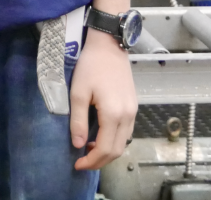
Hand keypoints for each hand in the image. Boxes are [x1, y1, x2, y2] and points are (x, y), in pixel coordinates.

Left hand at [68, 32, 136, 170]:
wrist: (109, 46)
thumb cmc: (91, 66)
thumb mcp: (78, 92)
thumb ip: (78, 120)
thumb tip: (78, 145)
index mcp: (113, 114)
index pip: (105, 149)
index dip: (92, 161)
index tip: (77, 164)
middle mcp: (127, 116)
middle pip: (117, 150)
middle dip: (100, 161)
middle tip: (82, 161)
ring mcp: (133, 111)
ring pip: (123, 143)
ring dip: (108, 151)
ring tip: (89, 149)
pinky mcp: (133, 106)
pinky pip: (126, 132)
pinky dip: (114, 140)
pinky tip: (100, 135)